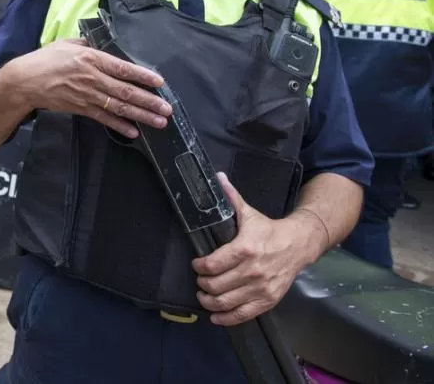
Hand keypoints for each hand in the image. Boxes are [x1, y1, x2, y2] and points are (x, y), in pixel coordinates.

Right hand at [8, 38, 171, 138]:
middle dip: (148, 101)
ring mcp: (86, 95)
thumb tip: (104, 43)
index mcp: (90, 58)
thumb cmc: (45, 60)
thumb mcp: (67, 44)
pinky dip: (119, 126)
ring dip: (141, 115)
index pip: (121, 68)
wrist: (24, 82)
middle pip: (125, 91)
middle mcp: (91, 78)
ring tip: (159, 121)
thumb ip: (88, 43)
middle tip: (167, 108)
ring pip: (118, 107)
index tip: (159, 82)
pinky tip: (134, 131)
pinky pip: (103, 119)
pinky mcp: (80, 109)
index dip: (142, 75)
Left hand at [193, 173, 318, 325]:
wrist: (299, 245)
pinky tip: (215, 315)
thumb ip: (231, 198)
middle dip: (202, 284)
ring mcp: (261, 288)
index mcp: (245, 249)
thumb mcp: (249, 213)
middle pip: (216, 285)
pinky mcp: (268, 300)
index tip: (196, 264)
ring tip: (203, 295)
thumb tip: (217, 177)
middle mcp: (253, 271)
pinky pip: (243, 315)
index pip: (213, 264)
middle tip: (200, 279)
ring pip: (226, 302)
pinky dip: (226, 318)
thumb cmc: (269, 230)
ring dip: (209, 301)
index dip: (199, 267)